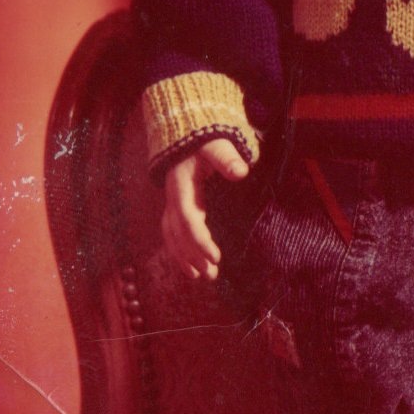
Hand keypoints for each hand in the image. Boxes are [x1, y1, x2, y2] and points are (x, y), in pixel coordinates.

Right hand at [162, 138, 249, 279]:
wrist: (188, 135)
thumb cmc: (206, 142)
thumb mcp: (216, 145)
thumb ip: (227, 158)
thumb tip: (241, 172)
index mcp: (182, 186)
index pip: (188, 218)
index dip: (200, 239)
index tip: (216, 256)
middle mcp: (173, 198)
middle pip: (178, 232)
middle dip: (192, 255)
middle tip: (211, 274)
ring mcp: (172, 204)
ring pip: (172, 236)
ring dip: (184, 258)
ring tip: (202, 277)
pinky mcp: (176, 208)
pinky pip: (172, 234)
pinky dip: (179, 252)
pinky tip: (191, 268)